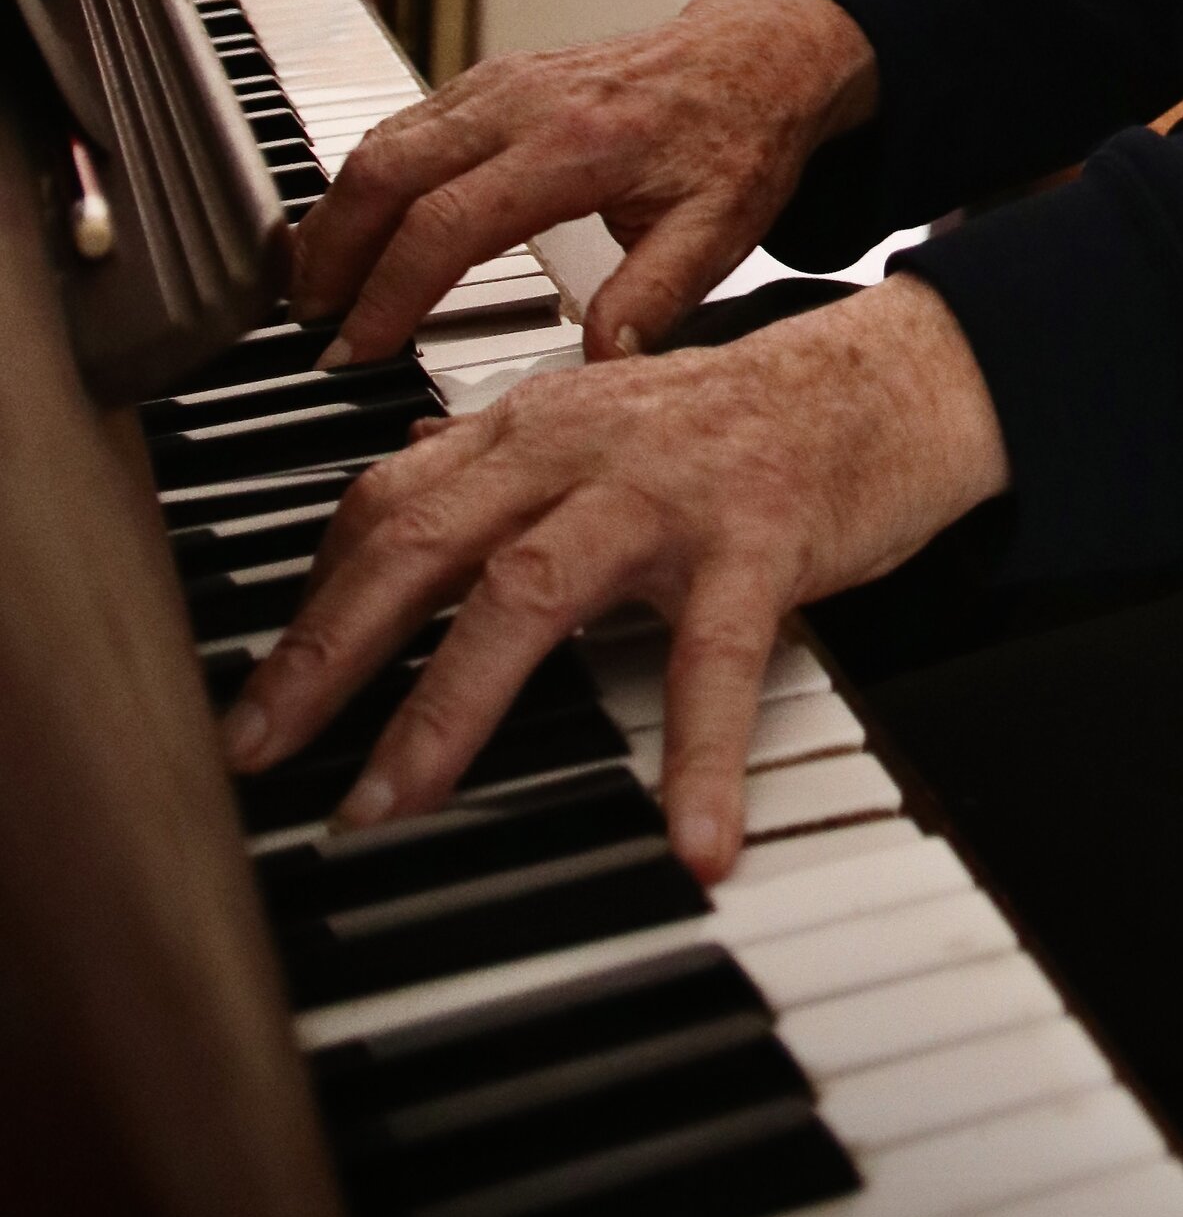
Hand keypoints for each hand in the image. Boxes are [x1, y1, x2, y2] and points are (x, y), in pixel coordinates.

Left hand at [222, 274, 1006, 877]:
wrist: (891, 376)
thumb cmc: (744, 418)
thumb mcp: (603, 423)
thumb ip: (502, 461)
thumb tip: (400, 488)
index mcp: (535, 424)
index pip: (388, 502)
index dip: (313, 597)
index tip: (257, 691)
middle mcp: (580, 444)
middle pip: (422, 542)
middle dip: (327, 650)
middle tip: (263, 747)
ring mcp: (667, 489)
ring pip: (528, 591)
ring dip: (447, 705)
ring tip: (394, 802)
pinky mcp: (760, 537)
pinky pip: (716, 659)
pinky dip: (699, 758)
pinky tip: (691, 840)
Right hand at [293, 0, 876, 365]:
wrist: (759, 56)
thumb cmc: (740, 139)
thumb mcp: (719, 232)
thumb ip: (653, 301)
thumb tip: (597, 369)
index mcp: (577, 146)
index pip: (448, 222)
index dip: (390, 291)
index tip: (358, 349)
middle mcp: (525, 104)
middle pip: (386, 171)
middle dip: (331, 251)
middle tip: (308, 323)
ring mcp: (502, 83)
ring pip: (383, 141)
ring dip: (337, 214)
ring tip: (316, 288)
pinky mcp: (494, 79)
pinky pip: (407, 124)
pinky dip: (366, 179)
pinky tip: (356, 227)